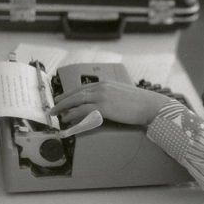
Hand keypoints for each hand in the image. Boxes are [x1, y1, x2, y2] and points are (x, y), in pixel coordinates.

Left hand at [50, 81, 169, 126]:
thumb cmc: (141, 104)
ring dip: (63, 108)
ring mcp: (101, 96)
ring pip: (76, 101)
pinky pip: (82, 111)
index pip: (82, 88)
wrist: (151, 106)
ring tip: (55, 115)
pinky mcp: (103, 107)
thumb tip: (105, 107)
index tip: (61, 100)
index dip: (69, 95)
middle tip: (52, 108)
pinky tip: (67, 120)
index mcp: (106, 84)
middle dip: (61, 101)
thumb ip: (112, 98)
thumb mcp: (124, 96)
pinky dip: (72, 115)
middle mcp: (101, 87)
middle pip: (75, 94)